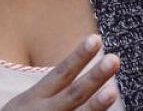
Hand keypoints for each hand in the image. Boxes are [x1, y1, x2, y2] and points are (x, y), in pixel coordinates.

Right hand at [2, 34, 119, 109]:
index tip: (96, 38)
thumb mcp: (28, 101)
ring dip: (95, 106)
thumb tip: (86, 69)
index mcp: (35, 97)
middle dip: (93, 78)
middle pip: (73, 94)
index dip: (78, 57)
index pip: (60, 73)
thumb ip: (53, 87)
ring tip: (113, 91)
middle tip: (114, 60)